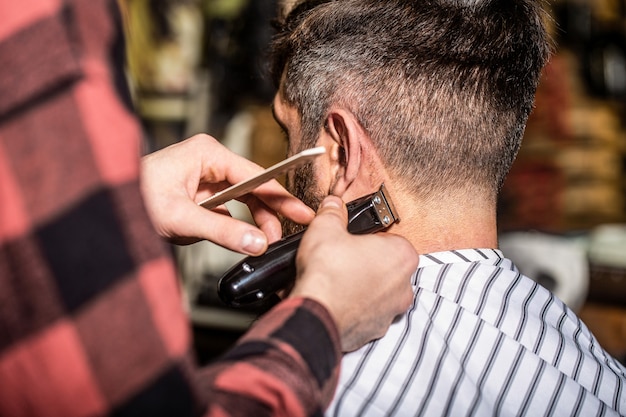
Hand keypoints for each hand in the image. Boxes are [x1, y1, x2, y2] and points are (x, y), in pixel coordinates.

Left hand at [140, 134, 314, 254]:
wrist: (106, 208)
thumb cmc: (133, 200)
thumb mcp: (180, 219)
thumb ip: (222, 231)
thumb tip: (256, 243)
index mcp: (208, 153)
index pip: (256, 176)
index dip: (281, 197)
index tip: (303, 213)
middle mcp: (209, 160)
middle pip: (253, 186)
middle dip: (269, 212)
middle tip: (288, 234)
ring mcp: (204, 175)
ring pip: (242, 197)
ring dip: (253, 219)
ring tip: (265, 241)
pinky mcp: (198, 191)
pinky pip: (226, 206)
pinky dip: (236, 222)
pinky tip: (242, 236)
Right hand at [290, 196, 416, 351]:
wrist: (315, 314)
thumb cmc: (328, 273)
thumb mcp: (326, 228)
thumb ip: (333, 212)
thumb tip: (333, 206)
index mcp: (402, 255)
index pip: (390, 239)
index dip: (368, 239)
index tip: (354, 240)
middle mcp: (404, 286)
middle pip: (387, 267)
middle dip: (367, 264)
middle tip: (343, 259)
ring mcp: (391, 311)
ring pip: (379, 293)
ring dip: (361, 287)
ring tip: (336, 281)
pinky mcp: (374, 330)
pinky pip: (366, 314)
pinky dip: (354, 308)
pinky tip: (335, 300)